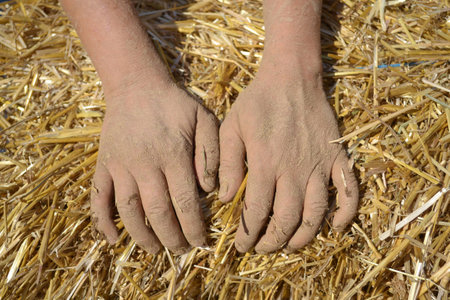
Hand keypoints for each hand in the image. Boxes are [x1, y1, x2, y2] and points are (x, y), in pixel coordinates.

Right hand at [91, 79, 218, 253]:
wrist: (136, 85)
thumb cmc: (175, 104)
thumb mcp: (203, 119)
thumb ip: (212, 152)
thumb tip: (210, 189)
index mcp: (173, 155)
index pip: (185, 202)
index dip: (193, 227)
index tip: (200, 242)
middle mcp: (145, 165)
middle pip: (158, 212)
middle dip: (172, 237)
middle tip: (181, 250)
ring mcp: (121, 166)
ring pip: (129, 210)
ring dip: (141, 236)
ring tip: (154, 251)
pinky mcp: (104, 165)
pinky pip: (99, 197)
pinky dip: (102, 220)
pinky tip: (113, 238)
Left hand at [218, 67, 358, 252]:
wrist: (290, 77)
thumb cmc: (257, 102)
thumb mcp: (231, 127)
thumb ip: (227, 163)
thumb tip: (225, 198)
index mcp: (265, 164)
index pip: (256, 212)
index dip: (248, 234)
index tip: (241, 246)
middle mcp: (294, 170)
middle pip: (286, 219)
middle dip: (272, 241)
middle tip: (262, 248)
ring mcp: (319, 165)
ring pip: (316, 213)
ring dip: (304, 236)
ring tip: (290, 246)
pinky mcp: (336, 157)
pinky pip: (349, 190)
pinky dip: (346, 212)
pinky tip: (337, 227)